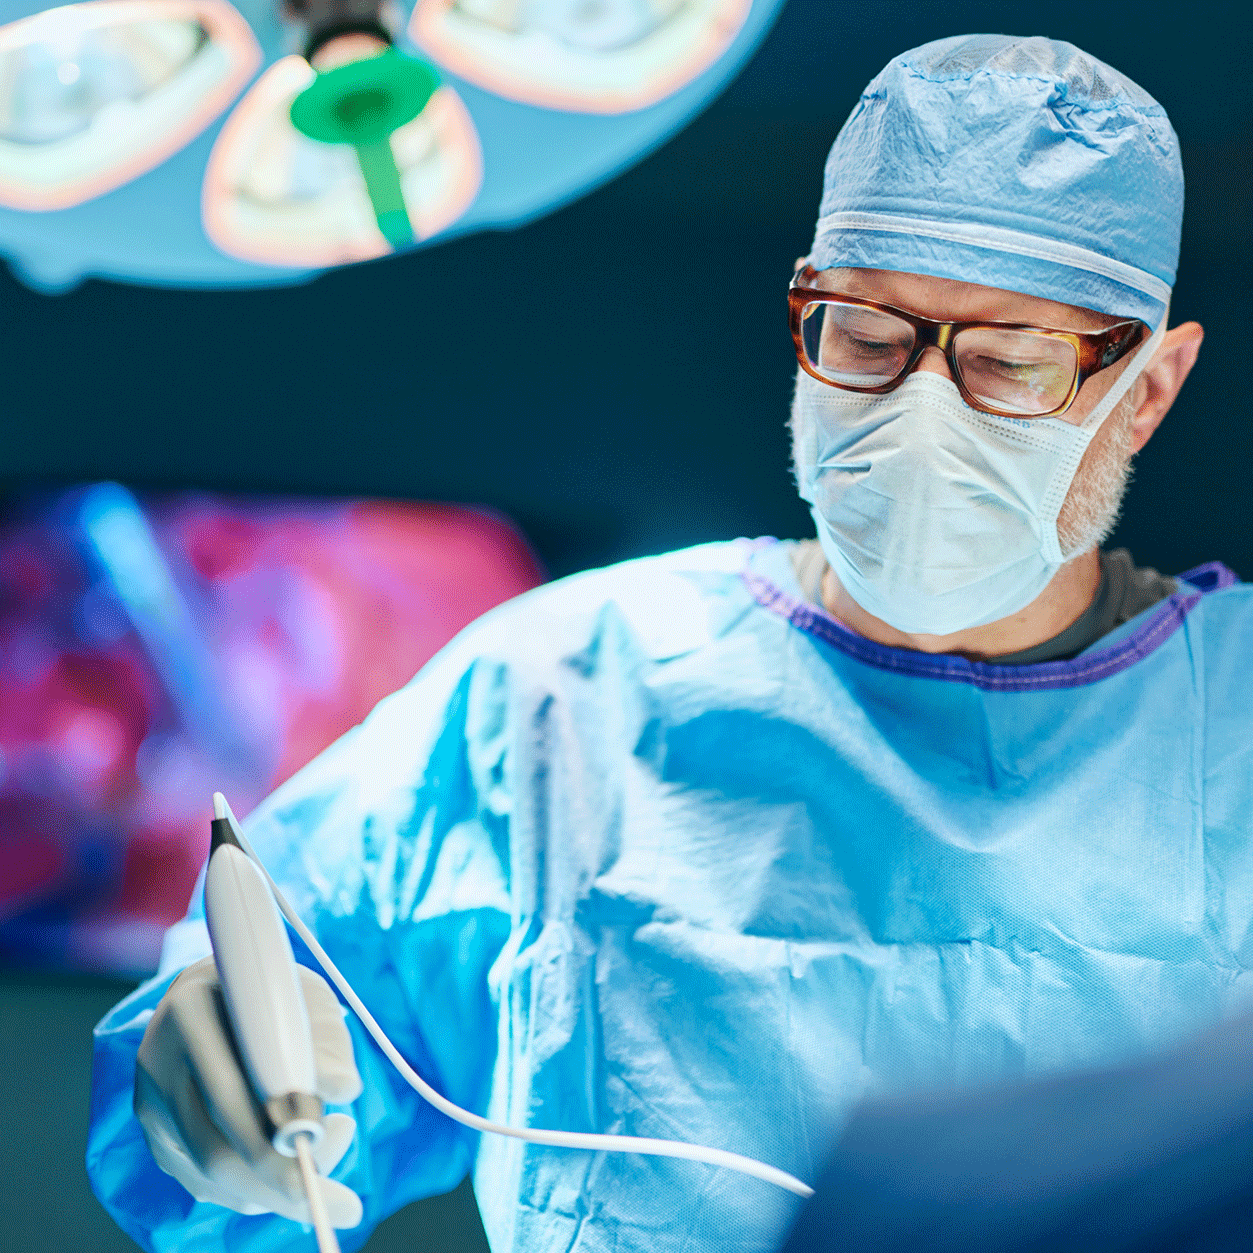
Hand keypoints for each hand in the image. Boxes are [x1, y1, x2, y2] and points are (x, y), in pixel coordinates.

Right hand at [134, 956, 363, 1228]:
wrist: (217, 988)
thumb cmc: (271, 993)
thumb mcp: (306, 997)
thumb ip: (325, 1040)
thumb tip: (343, 1090)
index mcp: (190, 1014)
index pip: (232, 1092)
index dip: (282, 1130)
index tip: (335, 1142)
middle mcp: (158, 1062)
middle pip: (218, 1149)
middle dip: (285, 1182)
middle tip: (343, 1201)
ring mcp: (151, 1103)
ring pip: (210, 1175)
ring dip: (275, 1189)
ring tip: (329, 1160)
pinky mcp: (157, 1134)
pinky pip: (204, 1180)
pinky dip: (254, 1188)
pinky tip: (290, 1165)